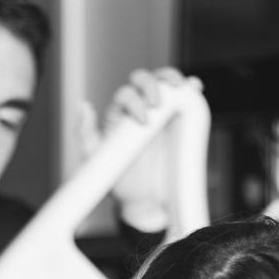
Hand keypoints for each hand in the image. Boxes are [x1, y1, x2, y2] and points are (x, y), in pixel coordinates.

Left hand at [80, 68, 202, 230]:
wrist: (142, 201)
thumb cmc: (117, 180)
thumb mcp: (94, 158)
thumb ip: (85, 133)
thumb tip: (82, 104)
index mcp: (119, 114)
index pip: (126, 94)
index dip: (134, 100)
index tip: (142, 120)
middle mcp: (140, 108)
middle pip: (145, 81)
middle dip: (152, 84)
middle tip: (157, 102)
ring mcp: (161, 113)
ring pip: (165, 83)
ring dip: (172, 78)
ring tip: (180, 86)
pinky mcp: (178, 123)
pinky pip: (186, 100)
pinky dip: (192, 88)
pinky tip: (195, 87)